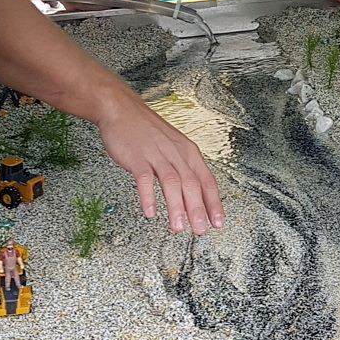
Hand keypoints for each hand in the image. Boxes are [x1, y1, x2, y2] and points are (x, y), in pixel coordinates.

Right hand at [96, 96, 224, 234]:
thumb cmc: (147, 130)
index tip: (217, 222)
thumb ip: (183, 169)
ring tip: (178, 227)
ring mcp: (156, 154)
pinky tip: (150, 212)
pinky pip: (144, 179)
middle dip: (198, 209)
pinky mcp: (137, 157)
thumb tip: (193, 196)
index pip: (207, 180)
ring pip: (172, 182)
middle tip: (200, 230)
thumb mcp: (173, 146)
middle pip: (192, 184)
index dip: (214, 203)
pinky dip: (148, 196)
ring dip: (176, 207)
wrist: (121, 109)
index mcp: (188, 152)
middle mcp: (175, 153)